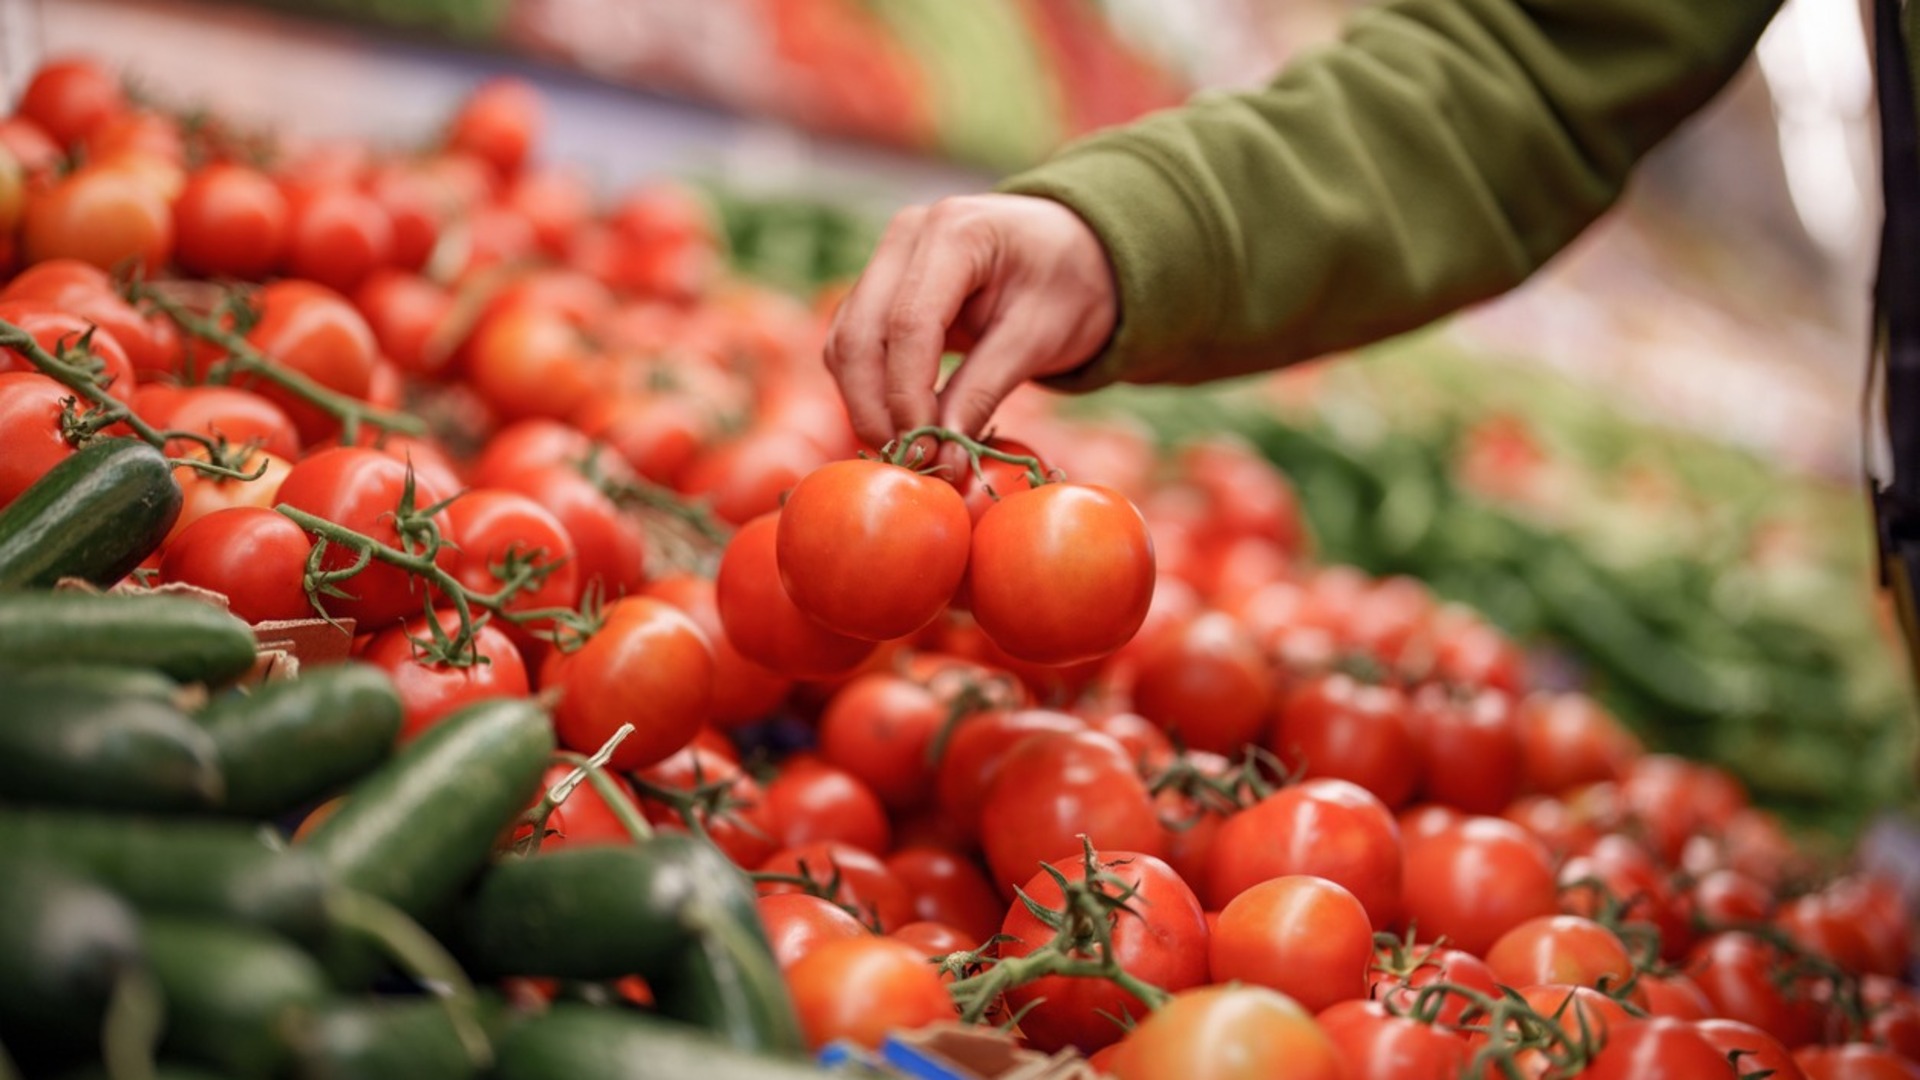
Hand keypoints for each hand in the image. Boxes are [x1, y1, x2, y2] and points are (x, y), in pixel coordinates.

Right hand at [824, 194, 1117, 456]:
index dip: (908, 395)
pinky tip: (900, 424)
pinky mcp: (879, 287)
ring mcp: (887, 258)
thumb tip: (942, 457)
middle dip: (875, 406)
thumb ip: (984, 392)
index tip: (924, 451)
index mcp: (955, 231)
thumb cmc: (1068, 285)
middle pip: (860, 332)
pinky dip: (868, 389)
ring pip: (846, 341)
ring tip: (906, 449)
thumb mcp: (1039, 338)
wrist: (1074, 251)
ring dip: (865, 403)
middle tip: (909, 461)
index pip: (909, 323)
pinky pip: (854, 344)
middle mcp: (907, 235)